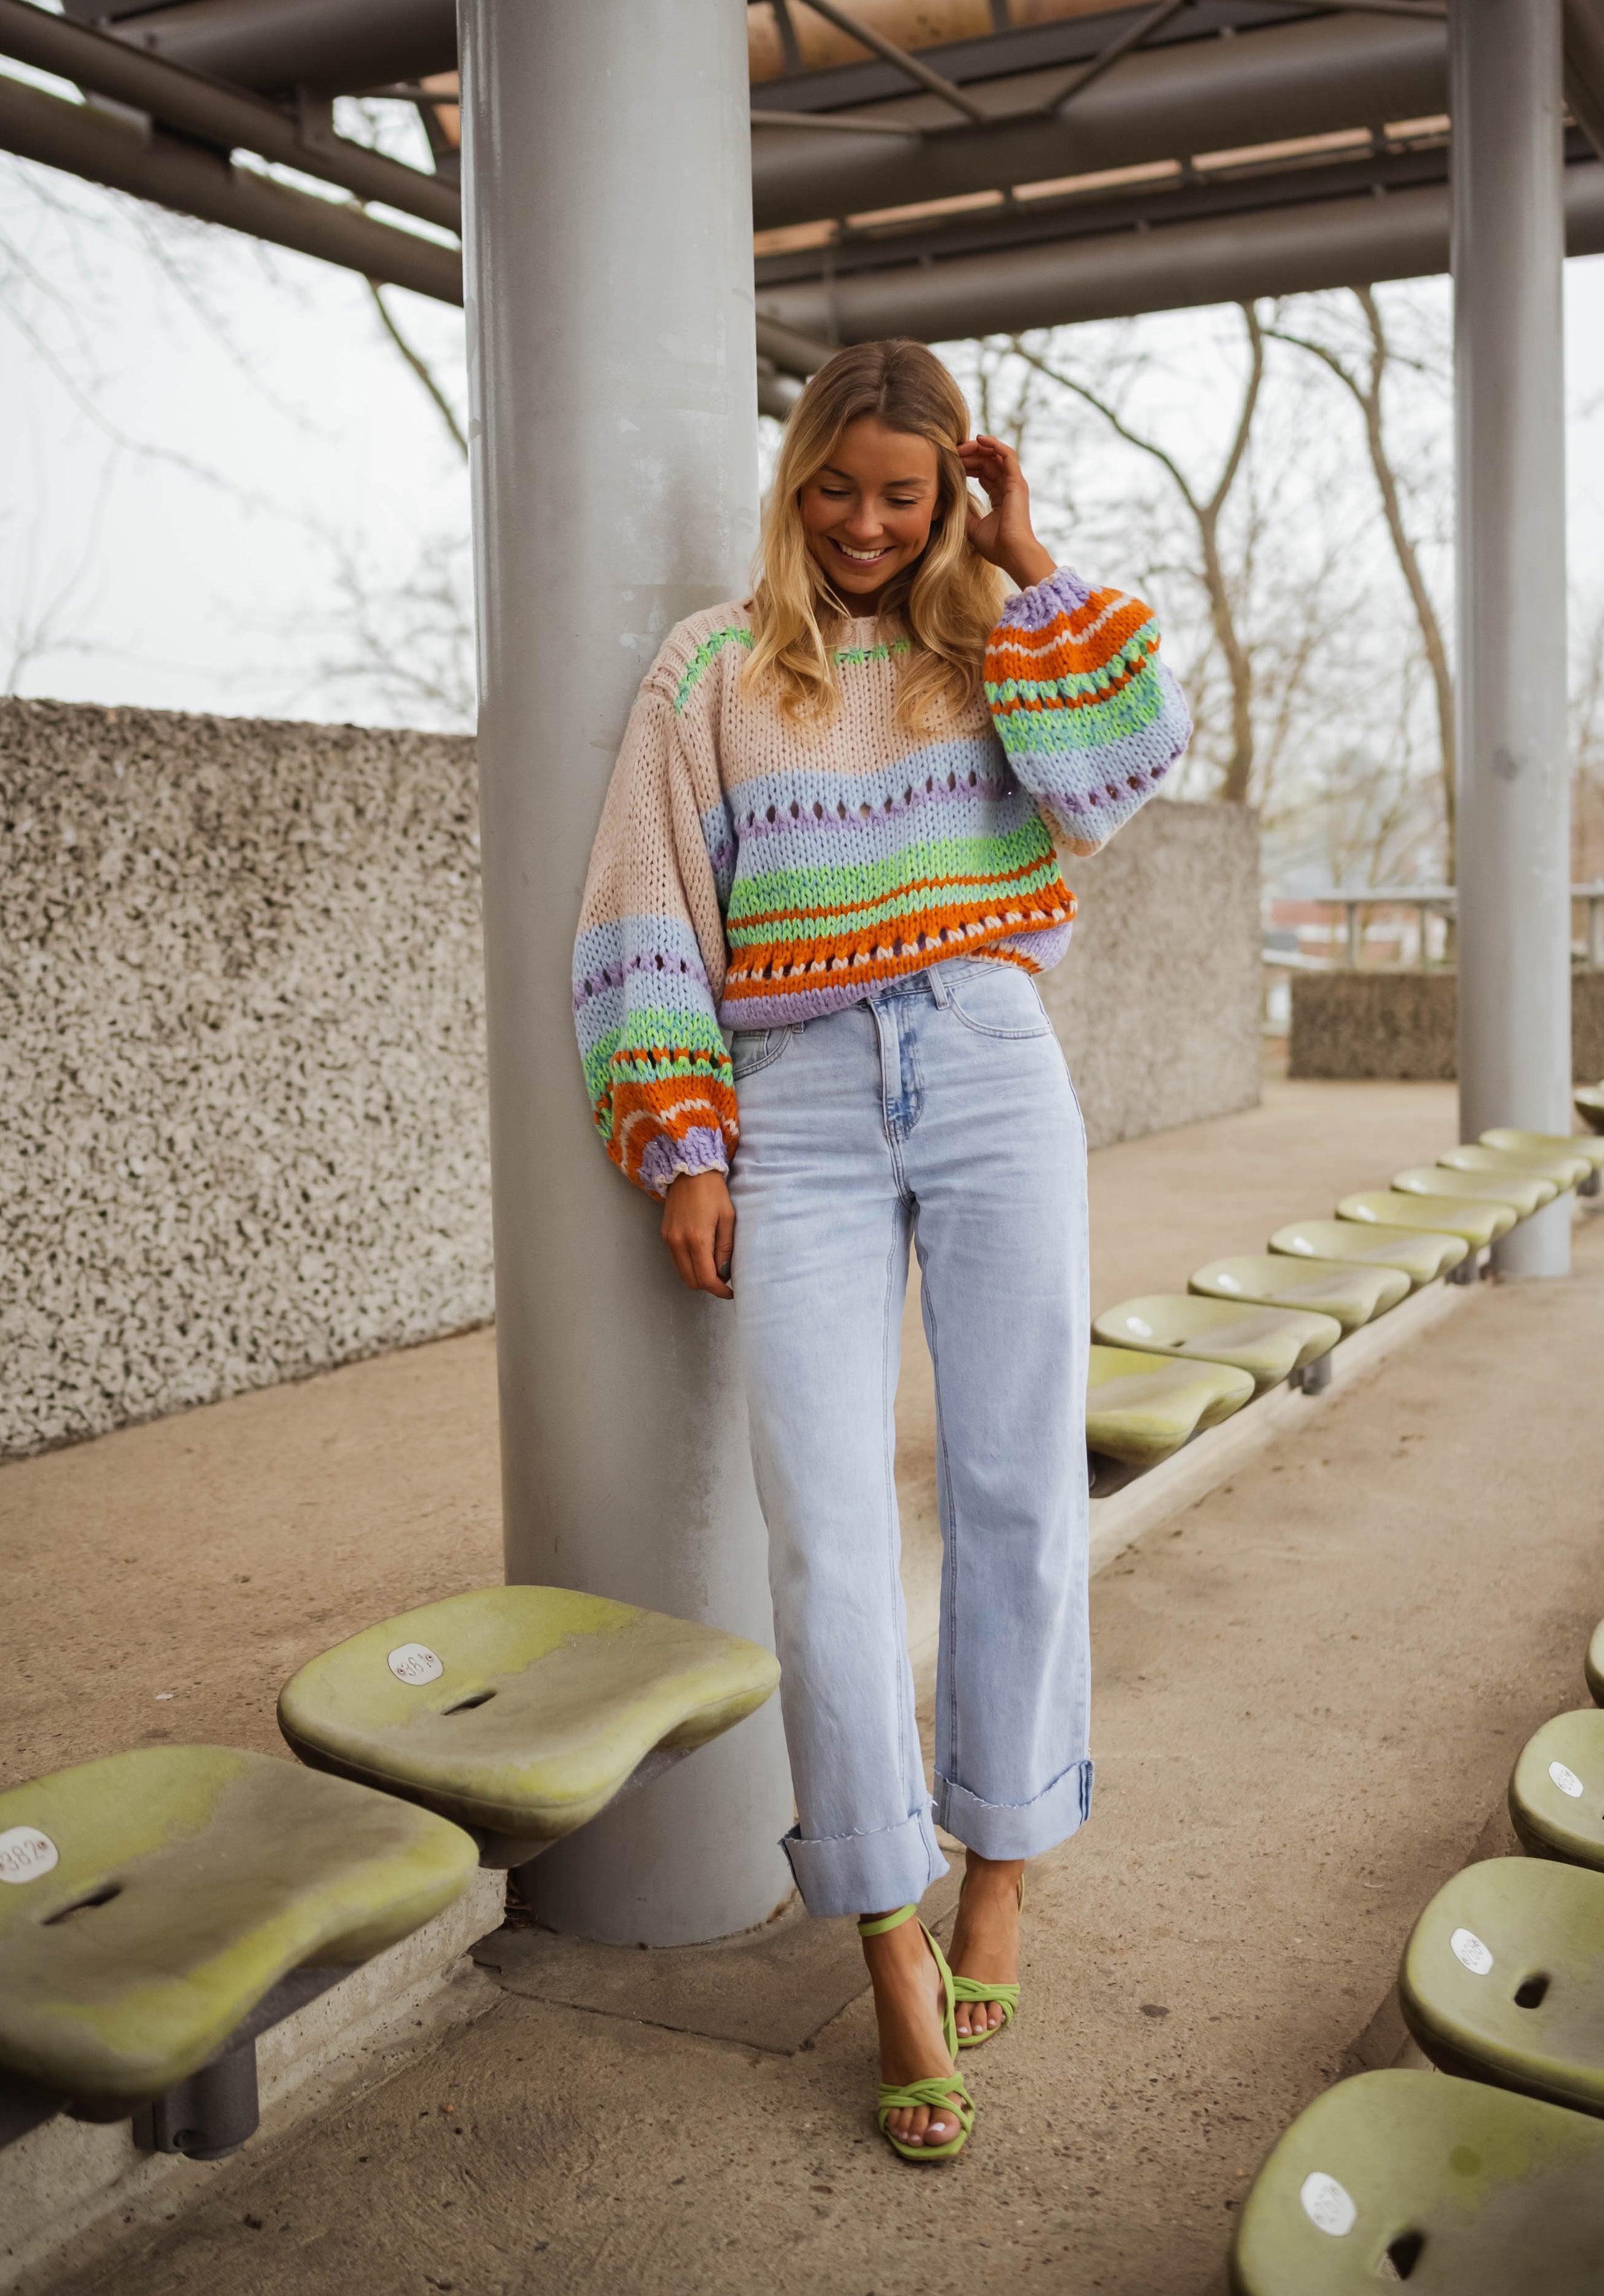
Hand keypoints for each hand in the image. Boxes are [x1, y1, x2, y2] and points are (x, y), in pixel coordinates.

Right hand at [661, 1170, 735, 1300]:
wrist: (688, 1170)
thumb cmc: (713, 1191)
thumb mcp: (727, 1217)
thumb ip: (725, 1248)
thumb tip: (724, 1272)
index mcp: (697, 1239)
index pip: (706, 1279)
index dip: (719, 1290)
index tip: (730, 1292)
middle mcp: (678, 1243)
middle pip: (692, 1281)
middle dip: (709, 1285)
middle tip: (723, 1279)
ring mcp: (669, 1240)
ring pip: (683, 1273)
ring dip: (698, 1276)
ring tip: (714, 1267)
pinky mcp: (664, 1235)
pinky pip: (677, 1261)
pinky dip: (689, 1266)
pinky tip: (702, 1256)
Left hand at [958, 435, 1055, 593]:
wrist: (1012, 553)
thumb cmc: (995, 546)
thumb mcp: (972, 526)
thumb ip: (964, 512)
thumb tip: (950, 501)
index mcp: (1000, 497)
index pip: (983, 473)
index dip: (967, 466)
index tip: (951, 463)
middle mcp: (1009, 487)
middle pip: (988, 462)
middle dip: (970, 455)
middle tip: (953, 451)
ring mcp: (1014, 483)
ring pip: (996, 456)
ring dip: (978, 448)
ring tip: (962, 445)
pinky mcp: (1017, 481)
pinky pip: (1006, 455)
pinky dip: (994, 444)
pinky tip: (979, 439)